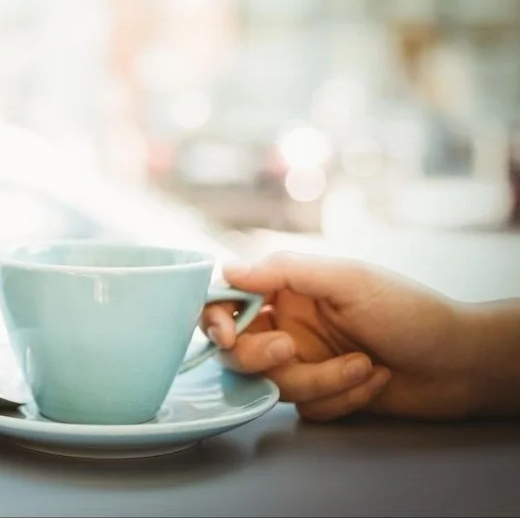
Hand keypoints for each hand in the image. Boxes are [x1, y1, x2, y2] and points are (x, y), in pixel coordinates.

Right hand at [202, 252, 475, 421]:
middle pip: (240, 350)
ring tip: (364, 365)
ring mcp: (305, 363)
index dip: (215, 318)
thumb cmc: (411, 313)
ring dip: (320, 379)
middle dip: (263, 356)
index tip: (225, 333)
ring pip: (275, 384)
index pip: (230, 299)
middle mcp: (290, 326)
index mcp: (289, 290)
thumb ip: (284, 272)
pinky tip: (375, 381)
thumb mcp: (347, 280)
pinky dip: (342, 398)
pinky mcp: (323, 396)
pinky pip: (307, 408)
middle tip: (291, 350)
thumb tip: (228, 270)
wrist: (462, 364)